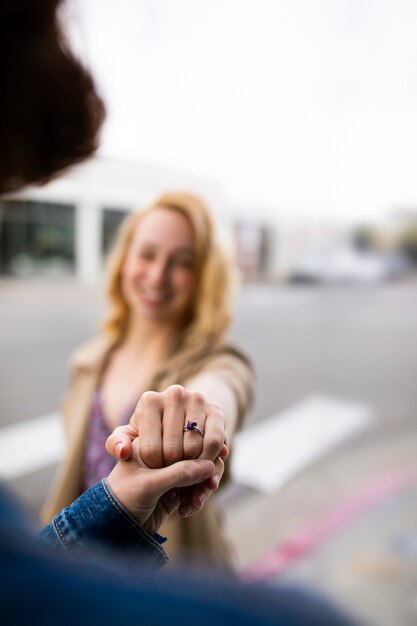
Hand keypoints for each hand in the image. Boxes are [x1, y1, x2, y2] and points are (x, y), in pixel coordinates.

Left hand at [106, 385, 228, 468]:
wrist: (181, 420)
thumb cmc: (150, 432)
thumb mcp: (129, 438)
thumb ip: (116, 444)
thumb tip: (123, 452)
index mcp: (149, 400)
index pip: (151, 450)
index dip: (154, 469)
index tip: (155, 470)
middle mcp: (174, 393)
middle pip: (174, 451)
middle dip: (172, 470)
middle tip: (172, 474)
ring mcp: (197, 399)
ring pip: (195, 448)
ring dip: (192, 469)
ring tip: (185, 473)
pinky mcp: (217, 410)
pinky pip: (215, 442)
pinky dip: (210, 460)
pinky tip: (202, 468)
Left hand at [107, 437, 223, 534]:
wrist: (115, 526)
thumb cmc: (123, 499)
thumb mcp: (149, 485)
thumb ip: (179, 473)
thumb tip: (210, 466)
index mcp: (148, 436)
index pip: (182, 433)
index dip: (193, 450)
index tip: (197, 466)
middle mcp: (162, 446)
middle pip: (197, 448)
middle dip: (203, 470)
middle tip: (205, 486)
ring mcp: (172, 465)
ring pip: (203, 466)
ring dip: (204, 484)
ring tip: (197, 500)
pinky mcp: (180, 484)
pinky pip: (200, 483)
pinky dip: (200, 495)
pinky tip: (191, 507)